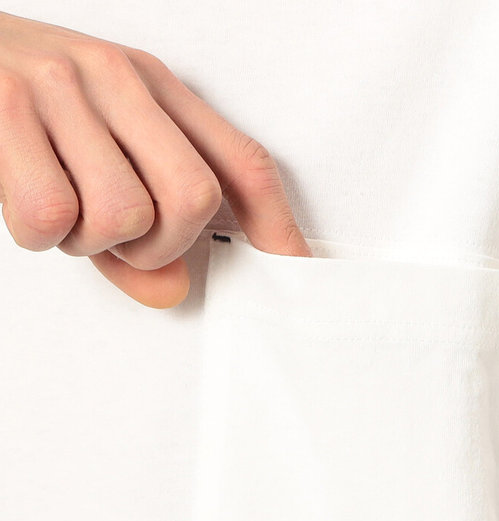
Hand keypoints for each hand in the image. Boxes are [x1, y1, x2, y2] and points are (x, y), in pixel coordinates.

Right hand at [0, 12, 311, 308]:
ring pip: (122, 215)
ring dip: (89, 241)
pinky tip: (20, 195)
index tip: (296, 275)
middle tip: (119, 240)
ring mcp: (62, 87)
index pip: (241, 164)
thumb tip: (171, 291)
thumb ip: (141, 230)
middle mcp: (117, 78)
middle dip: (159, 246)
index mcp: (153, 87)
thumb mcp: (96, 156)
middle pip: (193, 199)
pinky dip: (37, 233)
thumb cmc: (21, 106)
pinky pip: (50, 214)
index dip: (277, 229)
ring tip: (61, 209)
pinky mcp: (3, 106)